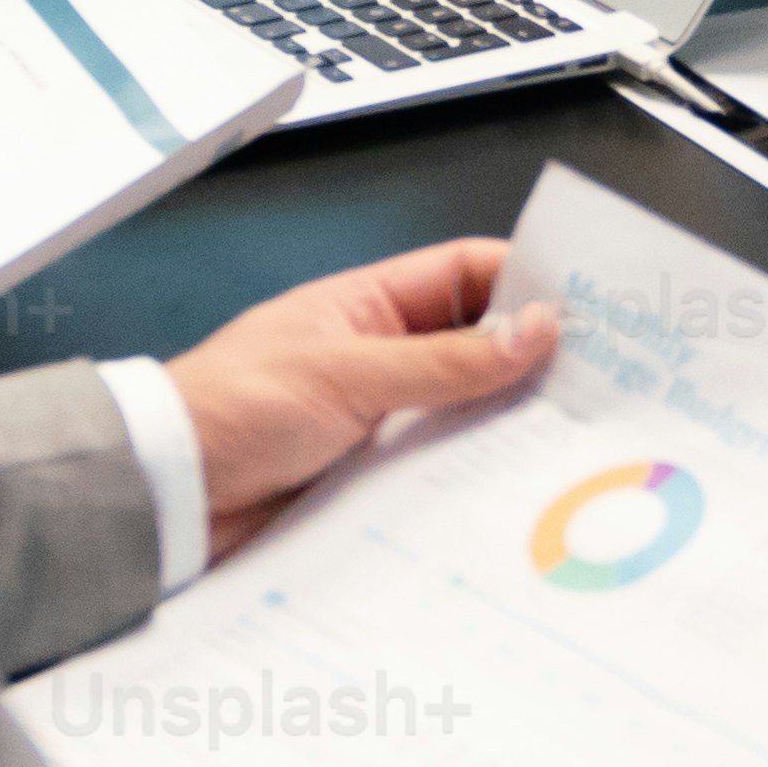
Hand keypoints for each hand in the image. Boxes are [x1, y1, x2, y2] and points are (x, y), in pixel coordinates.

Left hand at [163, 235, 558, 538]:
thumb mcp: (348, 374)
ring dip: (506, 427)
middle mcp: (378, 358)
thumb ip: (445, 359)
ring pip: (464, 415)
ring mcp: (376, 421)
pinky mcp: (370, 480)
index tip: (589, 302)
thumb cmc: (230, 409)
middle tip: (602, 383)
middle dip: (532, 362)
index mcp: (367, 306)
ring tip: (572, 443)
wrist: (164, 492)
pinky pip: (437, 472)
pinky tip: (512, 491)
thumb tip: (534, 329)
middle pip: (476, 348)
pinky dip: (473, 478)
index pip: (466, 274)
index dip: (527, 280)